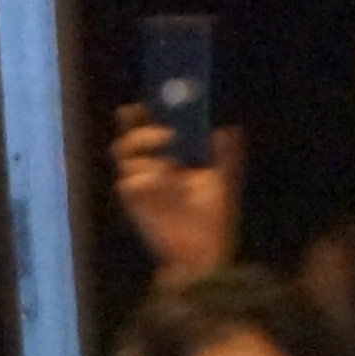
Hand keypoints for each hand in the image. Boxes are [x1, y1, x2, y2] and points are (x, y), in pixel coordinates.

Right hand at [108, 107, 240, 276]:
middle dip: (139, 132)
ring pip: (127, 160)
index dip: (142, 119)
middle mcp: (151, 173)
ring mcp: (142, 189)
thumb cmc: (213, 219)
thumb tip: (227, 128)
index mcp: (170, 163)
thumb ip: (226, 154)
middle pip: (129, 144)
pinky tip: (164, 180)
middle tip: (164, 133)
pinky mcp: (136, 206)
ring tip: (170, 163)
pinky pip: (129, 183)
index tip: (144, 104)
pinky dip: (144, 177)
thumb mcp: (224, 181)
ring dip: (145, 153)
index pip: (150, 135)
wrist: (203, 252)